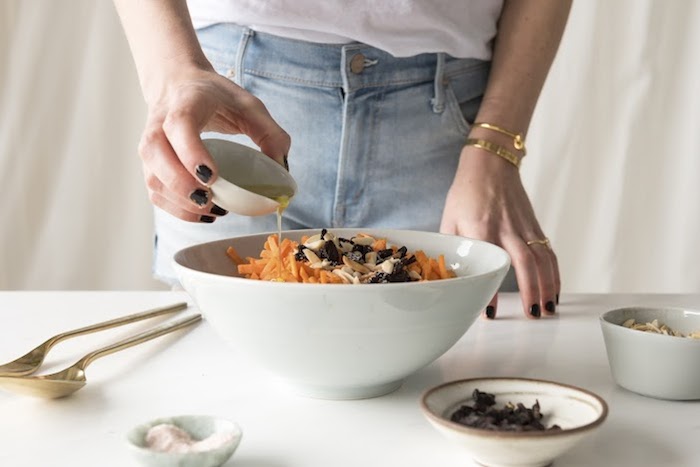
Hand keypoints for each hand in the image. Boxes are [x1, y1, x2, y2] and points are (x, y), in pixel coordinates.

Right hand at [138, 65, 289, 221]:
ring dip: (180, 202)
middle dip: (181, 184)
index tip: (212, 177)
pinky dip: (176, 209)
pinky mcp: (151, 165)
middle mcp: (159, 124)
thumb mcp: (249, 106)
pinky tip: (203, 213)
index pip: (179, 126)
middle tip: (210, 200)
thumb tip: (281, 168)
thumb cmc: (216, 97)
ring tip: (213, 210)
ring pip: (153, 178)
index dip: (192, 153)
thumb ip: (270, 133)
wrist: (178, 84)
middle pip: (155, 154)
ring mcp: (150, 146)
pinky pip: (155, 192)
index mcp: (185, 104)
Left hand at [440, 146, 560, 318]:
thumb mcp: (448, 219)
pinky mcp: (534, 226)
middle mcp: (506, 228)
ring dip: (547, 286)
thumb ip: (450, 248)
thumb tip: (447, 277)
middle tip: (531, 315)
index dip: (490, 289)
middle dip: (530, 291)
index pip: (489, 262)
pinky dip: (554, 274)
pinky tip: (554, 291)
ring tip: (547, 310)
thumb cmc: (466, 192)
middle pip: (525, 263)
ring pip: (542, 260)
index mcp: (481, 228)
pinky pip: (548, 253)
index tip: (489, 311)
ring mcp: (524, 227)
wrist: (490, 164)